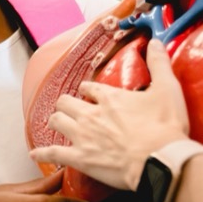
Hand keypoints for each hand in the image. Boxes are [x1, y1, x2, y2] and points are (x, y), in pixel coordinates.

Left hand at [30, 39, 190, 189]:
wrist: (160, 159)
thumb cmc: (165, 126)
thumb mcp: (168, 90)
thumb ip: (160, 64)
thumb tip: (156, 42)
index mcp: (109, 97)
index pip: (88, 87)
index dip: (87, 89)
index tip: (89, 92)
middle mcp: (90, 114)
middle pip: (65, 102)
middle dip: (66, 104)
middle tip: (70, 109)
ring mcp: (82, 136)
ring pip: (56, 121)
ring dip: (56, 121)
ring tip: (57, 123)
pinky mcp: (80, 158)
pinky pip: (53, 153)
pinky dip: (43, 154)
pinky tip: (35, 154)